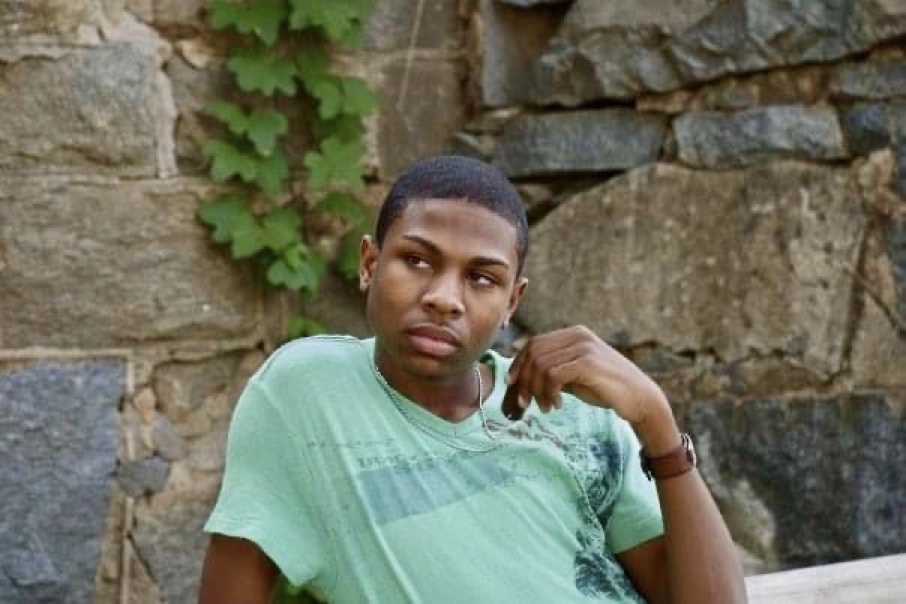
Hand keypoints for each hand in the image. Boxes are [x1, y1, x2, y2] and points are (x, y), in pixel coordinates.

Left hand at [503, 326, 679, 453]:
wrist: (640, 399)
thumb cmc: (606, 389)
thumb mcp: (574, 376)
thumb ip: (551, 371)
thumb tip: (519, 377)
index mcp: (573, 334)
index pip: (533, 344)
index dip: (518, 365)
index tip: (512, 385)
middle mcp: (577, 335)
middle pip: (533, 353)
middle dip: (523, 380)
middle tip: (524, 403)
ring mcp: (583, 347)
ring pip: (540, 365)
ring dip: (536, 390)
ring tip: (545, 407)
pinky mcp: (588, 362)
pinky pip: (553, 375)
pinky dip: (548, 392)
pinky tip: (557, 404)